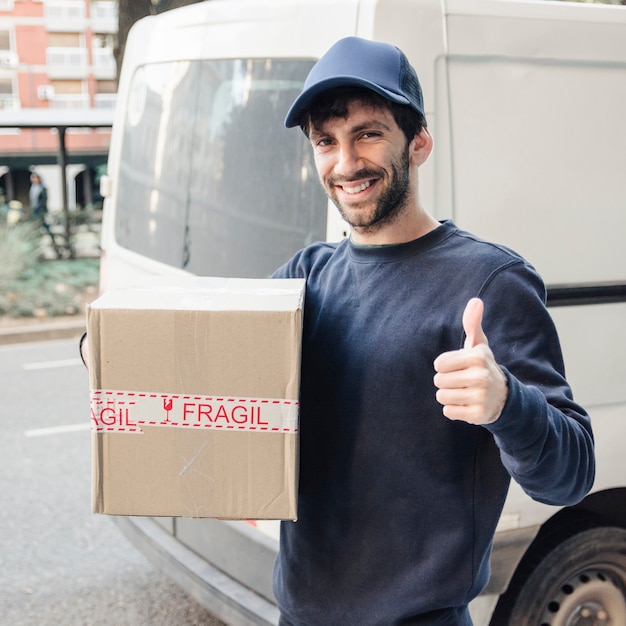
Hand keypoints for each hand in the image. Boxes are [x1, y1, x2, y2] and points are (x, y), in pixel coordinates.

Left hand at [433, 298, 507, 424]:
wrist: (502, 397)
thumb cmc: (482, 366)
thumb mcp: (478, 345)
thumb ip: (472, 324)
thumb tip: (475, 301)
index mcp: (478, 357)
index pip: (439, 364)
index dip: (444, 366)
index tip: (458, 367)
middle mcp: (481, 376)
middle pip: (438, 381)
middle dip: (445, 381)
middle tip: (461, 381)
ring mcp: (481, 396)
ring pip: (441, 397)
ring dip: (448, 396)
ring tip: (463, 392)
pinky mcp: (478, 414)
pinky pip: (448, 412)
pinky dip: (453, 409)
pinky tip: (466, 404)